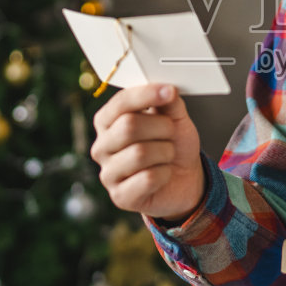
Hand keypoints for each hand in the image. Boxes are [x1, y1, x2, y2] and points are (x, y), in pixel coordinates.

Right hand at [91, 84, 204, 221]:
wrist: (184, 178)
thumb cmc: (173, 144)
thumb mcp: (175, 118)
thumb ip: (169, 102)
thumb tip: (166, 89)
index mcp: (107, 122)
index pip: (120, 103)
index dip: (146, 95)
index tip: (169, 91)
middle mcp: (101, 146)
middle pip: (129, 126)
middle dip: (161, 127)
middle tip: (171, 132)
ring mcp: (108, 173)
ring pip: (140, 153)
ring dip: (165, 151)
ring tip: (167, 154)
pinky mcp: (119, 197)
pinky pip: (148, 179)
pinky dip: (165, 174)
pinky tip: (164, 174)